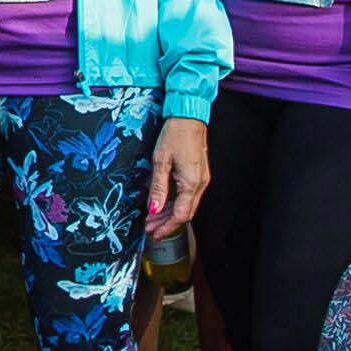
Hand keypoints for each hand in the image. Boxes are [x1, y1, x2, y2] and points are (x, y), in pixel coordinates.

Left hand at [146, 116, 208, 239]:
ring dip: (169, 213)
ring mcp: (200, 179)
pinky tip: (161, 203)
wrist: (189, 116)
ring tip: (152, 218)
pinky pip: (187, 195)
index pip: (181, 215)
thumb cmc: (175, 134)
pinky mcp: (198, 174)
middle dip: (166, 222)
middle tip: (149, 227)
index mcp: (191, 183)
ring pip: (186, 204)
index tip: (153, 233)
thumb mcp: (161, 161)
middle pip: (184, 213)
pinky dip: (174, 202)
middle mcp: (199, 184)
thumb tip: (154, 209)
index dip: (167, 227)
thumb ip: (158, 187)